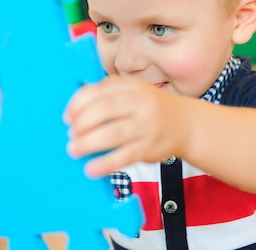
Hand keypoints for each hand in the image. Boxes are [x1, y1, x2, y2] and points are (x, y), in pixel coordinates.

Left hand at [64, 76, 187, 177]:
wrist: (187, 124)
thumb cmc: (153, 108)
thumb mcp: (134, 91)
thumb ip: (108, 94)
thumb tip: (75, 110)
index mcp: (132, 86)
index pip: (100, 90)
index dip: (78, 103)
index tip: (67, 117)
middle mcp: (141, 103)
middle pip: (105, 109)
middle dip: (82, 122)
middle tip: (71, 134)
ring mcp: (147, 126)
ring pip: (113, 133)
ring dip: (89, 143)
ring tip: (73, 149)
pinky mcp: (150, 148)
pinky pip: (125, 156)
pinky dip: (106, 164)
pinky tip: (91, 169)